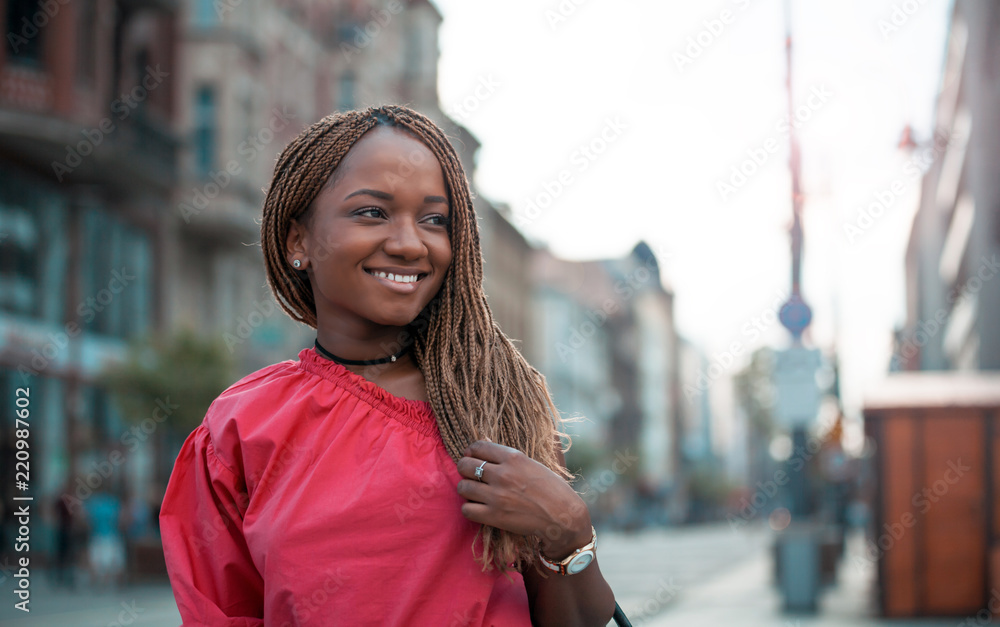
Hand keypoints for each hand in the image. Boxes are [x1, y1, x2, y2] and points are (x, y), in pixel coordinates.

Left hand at [457, 440, 592, 559]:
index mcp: (513, 457)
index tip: (471, 456)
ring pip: (463, 487)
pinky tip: (478, 507)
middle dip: (464, 469)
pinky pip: (466, 509)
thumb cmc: (551, 488)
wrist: (562, 516)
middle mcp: (502, 474)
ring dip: (466, 489)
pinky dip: (470, 508)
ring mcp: (496, 496)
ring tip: (474, 492)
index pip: (478, 447)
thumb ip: (507, 456)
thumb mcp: (531, 464)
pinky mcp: (494, 516)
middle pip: (465, 465)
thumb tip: (485, 443)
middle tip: (470, 475)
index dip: (471, 451)